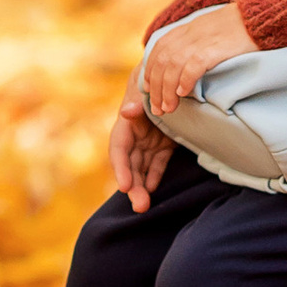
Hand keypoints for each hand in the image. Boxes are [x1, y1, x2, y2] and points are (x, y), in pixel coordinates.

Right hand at [107, 85, 172, 211]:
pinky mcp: (162, 146)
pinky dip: (155, 176)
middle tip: (139, 207)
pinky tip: (154, 188)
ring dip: (142, 188)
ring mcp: (148, 143)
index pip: (119, 151)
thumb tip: (127, 111)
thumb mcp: (143, 91)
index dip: (121, 169)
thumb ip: (136, 104)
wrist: (166, 80)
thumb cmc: (151, 85)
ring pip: (142, 170)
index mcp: (126, 126)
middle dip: (133, 187)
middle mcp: (134, 138)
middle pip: (130, 166)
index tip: (124, 187)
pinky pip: (157, 165)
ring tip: (144, 206)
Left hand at [137, 1, 254, 120]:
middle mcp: (192, 33)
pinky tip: (184, 93)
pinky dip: (185, 80)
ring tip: (168, 108)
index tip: (148, 88)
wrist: (263, 15)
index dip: (150, 69)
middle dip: (155, 86)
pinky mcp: (217, 48)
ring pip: (173, 65)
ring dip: (166, 89)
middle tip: (157, 108)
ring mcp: (203, 39)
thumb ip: (198, 40)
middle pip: (162, 60)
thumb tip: (187, 64)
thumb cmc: (243, 26)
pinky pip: (194, 65)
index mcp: (189, 27)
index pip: (159, 48)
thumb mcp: (213, 28)